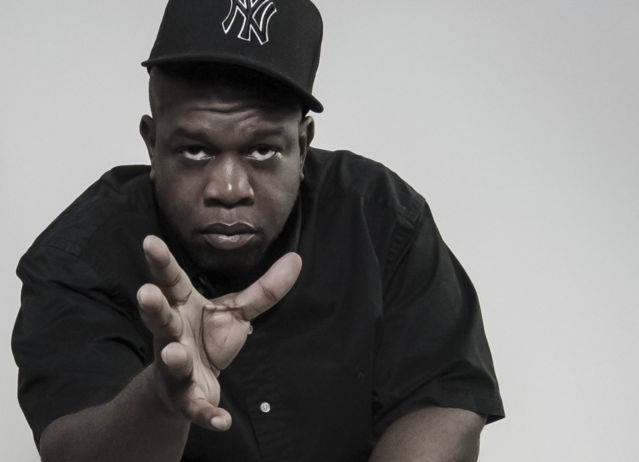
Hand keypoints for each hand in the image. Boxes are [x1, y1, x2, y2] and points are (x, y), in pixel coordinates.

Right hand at [136, 235, 300, 430]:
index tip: (150, 240)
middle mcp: (173, 335)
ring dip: (173, 358)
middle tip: (146, 292)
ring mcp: (175, 367)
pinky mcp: (186, 397)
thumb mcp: (236, 312)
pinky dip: (207, 413)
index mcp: (182, 308)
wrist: (186, 386)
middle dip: (153, 307)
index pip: (171, 281)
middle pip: (161, 318)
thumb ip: (264, 290)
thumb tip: (296, 259)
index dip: (161, 262)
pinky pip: (195, 405)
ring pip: (171, 361)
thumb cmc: (206, 338)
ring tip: (174, 352)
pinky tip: (222, 421)